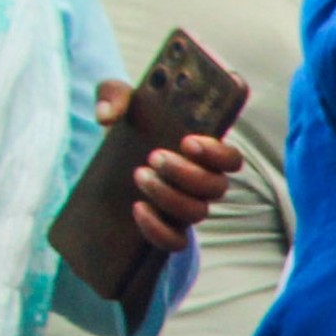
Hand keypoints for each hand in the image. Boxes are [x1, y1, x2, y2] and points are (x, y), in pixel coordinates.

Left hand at [95, 82, 240, 253]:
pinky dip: (158, 228)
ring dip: (169, 195)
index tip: (188, 142)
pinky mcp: (166, 229)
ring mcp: (185, 208)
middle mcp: (201, 184)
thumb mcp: (117, 102)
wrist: (105, 167)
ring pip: (197, 212)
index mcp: (202, 154)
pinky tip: (137, 208)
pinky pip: (175, 241)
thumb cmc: (125, 129)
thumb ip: (112, 94)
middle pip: (216, 188)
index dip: (218, 153)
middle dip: (186, 173)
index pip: (231, 159)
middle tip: (153, 157)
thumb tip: (107, 116)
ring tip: (139, 175)